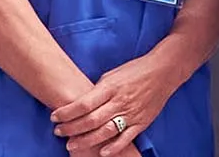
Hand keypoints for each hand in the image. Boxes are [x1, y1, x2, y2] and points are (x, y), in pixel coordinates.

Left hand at [49, 55, 184, 155]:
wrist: (163, 71)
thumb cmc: (135, 71)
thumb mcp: (112, 75)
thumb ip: (97, 91)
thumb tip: (81, 104)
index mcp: (110, 87)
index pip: (83, 104)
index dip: (66, 112)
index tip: (55, 117)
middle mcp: (119, 101)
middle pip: (91, 120)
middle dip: (71, 128)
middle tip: (58, 132)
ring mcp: (131, 113)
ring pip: (105, 132)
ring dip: (86, 140)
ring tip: (71, 145)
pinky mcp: (141, 122)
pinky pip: (126, 138)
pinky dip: (113, 147)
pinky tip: (101, 152)